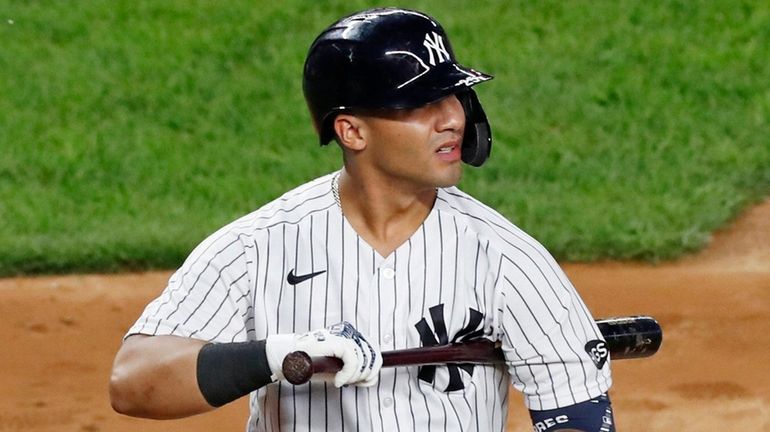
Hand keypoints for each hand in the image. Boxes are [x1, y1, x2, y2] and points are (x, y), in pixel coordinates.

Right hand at [265, 321, 381, 387]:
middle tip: (350, 383)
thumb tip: (370, 378)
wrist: (288, 358)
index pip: (374, 351)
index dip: (373, 369)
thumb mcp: (336, 369)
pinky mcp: (336, 341)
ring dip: (354, 377)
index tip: (365, 381)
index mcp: (351, 338)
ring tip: (341, 381)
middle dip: (365, 375)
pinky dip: (347, 375)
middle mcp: (349, 334)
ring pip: (364, 360)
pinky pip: (352, 361)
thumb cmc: (309, 363)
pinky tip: (337, 380)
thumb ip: (353, 371)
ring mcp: (343, 336)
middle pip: (373, 355)